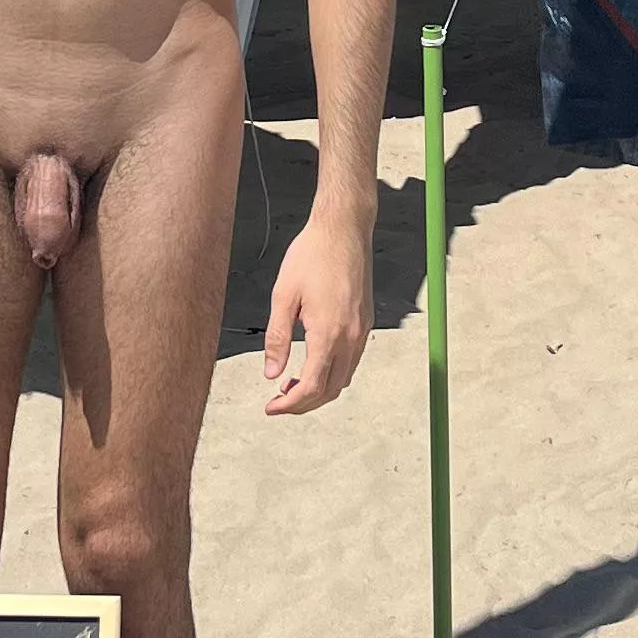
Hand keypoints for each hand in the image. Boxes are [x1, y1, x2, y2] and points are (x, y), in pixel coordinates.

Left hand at [262, 198, 372, 415]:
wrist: (344, 229)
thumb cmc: (311, 255)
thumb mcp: (283, 295)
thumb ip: (277, 338)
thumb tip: (271, 374)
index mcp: (328, 333)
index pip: (311, 387)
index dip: (289, 404)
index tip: (270, 407)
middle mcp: (351, 337)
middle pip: (330, 391)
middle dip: (303, 403)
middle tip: (278, 401)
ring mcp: (362, 331)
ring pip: (344, 379)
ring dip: (319, 390)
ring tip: (292, 383)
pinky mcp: (366, 322)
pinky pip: (352, 362)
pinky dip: (333, 373)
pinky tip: (314, 363)